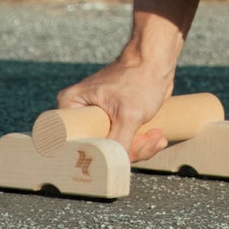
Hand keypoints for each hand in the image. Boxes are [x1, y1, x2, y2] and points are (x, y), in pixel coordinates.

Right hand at [55, 54, 174, 163]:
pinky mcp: (116, 120)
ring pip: (115, 147)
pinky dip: (143, 143)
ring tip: (156, 136)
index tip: (122, 154)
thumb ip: (118, 144)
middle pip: (98, 149)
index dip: (97, 157)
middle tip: (146, 142)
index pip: (75, 145)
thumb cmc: (139, 78)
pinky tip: (158, 136)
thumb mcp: (128, 115)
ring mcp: (99, 118)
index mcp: (71, 107)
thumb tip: (113, 169)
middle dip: (127, 151)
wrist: (158, 60)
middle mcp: (81, 113)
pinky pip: (126, 141)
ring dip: (139, 147)